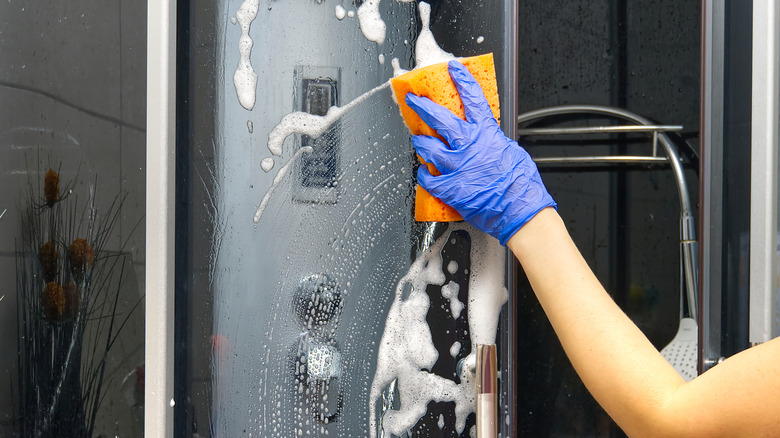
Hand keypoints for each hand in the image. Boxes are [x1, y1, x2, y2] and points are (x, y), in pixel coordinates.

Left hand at [405, 60, 555, 244]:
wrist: (520, 211)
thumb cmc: (521, 185)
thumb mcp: (512, 152)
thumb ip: (493, 141)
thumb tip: (486, 138)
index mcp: (486, 134)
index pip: (472, 99)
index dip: (462, 80)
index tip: (453, 69)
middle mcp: (468, 146)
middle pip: (439, 118)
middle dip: (422, 106)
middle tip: (413, 99)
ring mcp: (456, 166)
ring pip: (428, 147)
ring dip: (420, 143)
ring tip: (417, 140)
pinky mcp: (449, 188)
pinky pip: (427, 177)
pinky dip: (424, 174)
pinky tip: (425, 173)